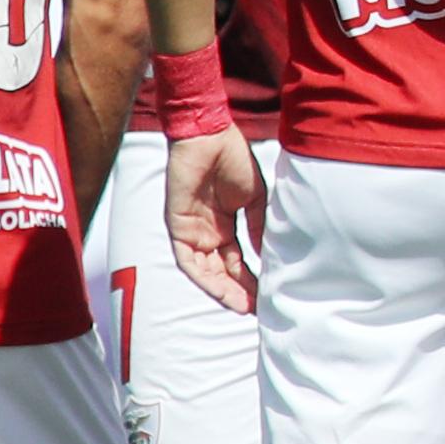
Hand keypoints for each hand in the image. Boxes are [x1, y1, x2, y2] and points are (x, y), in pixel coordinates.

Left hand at [167, 129, 265, 314]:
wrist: (209, 135)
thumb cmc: (233, 159)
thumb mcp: (254, 199)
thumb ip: (258, 227)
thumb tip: (267, 255)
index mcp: (223, 226)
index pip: (236, 261)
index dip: (250, 280)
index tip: (266, 295)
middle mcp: (205, 233)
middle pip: (220, 272)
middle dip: (237, 292)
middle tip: (256, 308)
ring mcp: (190, 231)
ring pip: (204, 271)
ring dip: (222, 291)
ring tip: (242, 306)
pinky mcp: (177, 227)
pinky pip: (187, 260)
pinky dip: (204, 277)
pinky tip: (221, 290)